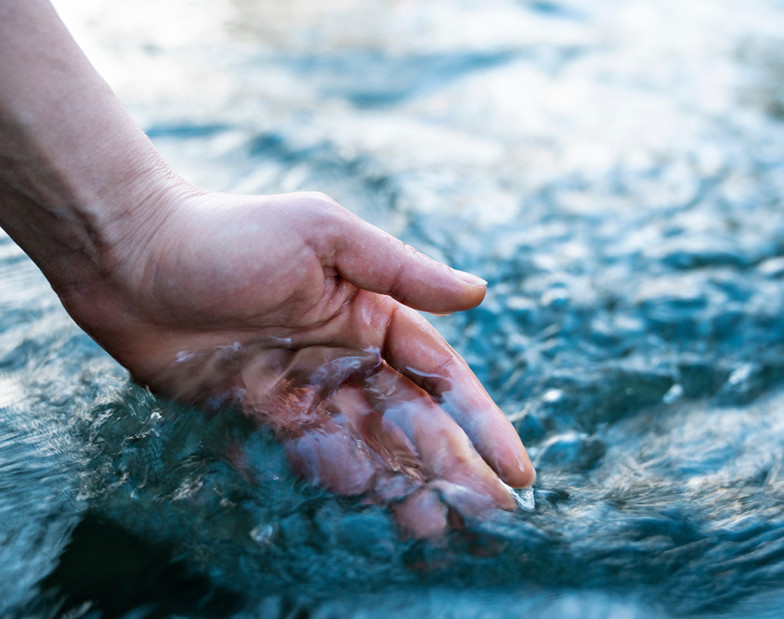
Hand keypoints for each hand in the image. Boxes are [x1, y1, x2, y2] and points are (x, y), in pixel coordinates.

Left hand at [59, 188, 534, 536]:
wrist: (134, 257)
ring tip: (433, 528)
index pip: (439, 378)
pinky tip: (368, 510)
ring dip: (401, 485)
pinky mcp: (258, 410)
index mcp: (369, 314)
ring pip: (365, 446)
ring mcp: (302, 386)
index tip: (515, 468)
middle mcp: (343, 354)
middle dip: (450, 466)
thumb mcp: (325, 235)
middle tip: (486, 517)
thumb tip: (478, 292)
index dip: (480, 422)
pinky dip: (338, 482)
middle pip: (409, 422)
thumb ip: (400, 270)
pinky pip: (307, 455)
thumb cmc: (231, 233)